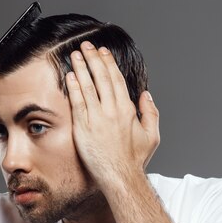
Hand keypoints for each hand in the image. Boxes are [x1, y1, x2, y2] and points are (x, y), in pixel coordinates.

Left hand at [65, 41, 159, 188]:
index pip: (116, 80)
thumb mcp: (152, 135)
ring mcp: (97, 119)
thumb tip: (146, 95)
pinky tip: (70, 77)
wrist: (121, 177)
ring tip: (75, 55)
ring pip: (88, 87)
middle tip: (87, 46)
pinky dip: (74, 88)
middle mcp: (112, 111)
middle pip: (102, 77)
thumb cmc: (135, 160)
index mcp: (128, 110)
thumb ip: (150, 113)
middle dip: (94, 59)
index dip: (108, 64)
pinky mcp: (84, 128)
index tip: (103, 53)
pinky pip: (78, 103)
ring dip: (81, 68)